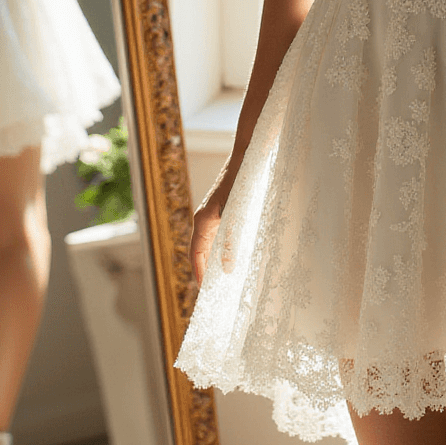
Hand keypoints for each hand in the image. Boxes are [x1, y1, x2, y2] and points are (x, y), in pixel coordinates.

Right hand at [189, 159, 240, 286]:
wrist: (249, 153)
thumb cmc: (243, 181)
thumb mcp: (238, 214)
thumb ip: (232, 241)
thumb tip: (228, 268)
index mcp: (203, 220)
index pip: (196, 254)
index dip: (200, 273)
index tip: (206, 291)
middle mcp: (205, 218)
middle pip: (201, 250)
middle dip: (206, 270)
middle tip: (217, 290)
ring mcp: (214, 214)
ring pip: (211, 243)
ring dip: (216, 260)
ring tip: (226, 278)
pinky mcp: (225, 210)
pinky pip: (220, 235)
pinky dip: (224, 248)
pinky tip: (238, 256)